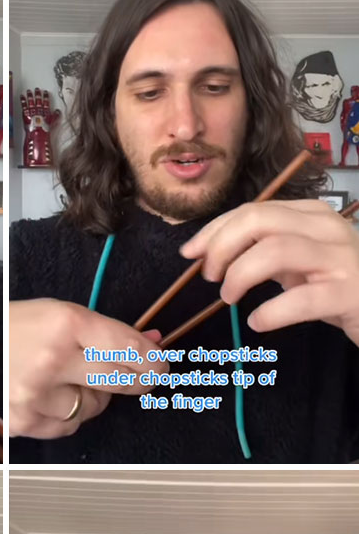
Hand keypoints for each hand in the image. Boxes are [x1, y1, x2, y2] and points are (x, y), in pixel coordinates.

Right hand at [10, 298, 165, 437]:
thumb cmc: (8, 327)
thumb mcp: (57, 313)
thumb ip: (106, 332)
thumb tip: (153, 344)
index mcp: (63, 324)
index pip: (129, 349)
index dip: (153, 360)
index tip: (160, 363)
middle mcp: (52, 361)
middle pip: (120, 380)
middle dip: (136, 378)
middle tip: (138, 374)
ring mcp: (37, 396)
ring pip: (94, 407)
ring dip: (90, 396)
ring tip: (65, 378)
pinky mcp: (24, 422)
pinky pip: (68, 425)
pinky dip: (66, 413)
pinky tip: (48, 395)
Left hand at [21, 88, 59, 165]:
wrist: (37, 133)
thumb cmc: (45, 129)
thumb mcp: (52, 122)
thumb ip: (55, 116)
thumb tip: (58, 111)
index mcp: (45, 111)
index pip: (46, 101)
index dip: (46, 96)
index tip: (45, 92)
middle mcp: (38, 109)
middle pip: (38, 100)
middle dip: (37, 94)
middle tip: (37, 89)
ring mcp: (32, 111)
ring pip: (31, 101)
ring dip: (30, 95)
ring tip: (29, 91)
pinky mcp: (26, 113)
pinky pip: (24, 105)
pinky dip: (23, 100)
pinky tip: (22, 96)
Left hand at [180, 199, 358, 345]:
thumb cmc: (339, 284)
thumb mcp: (300, 261)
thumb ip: (264, 251)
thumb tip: (214, 252)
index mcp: (311, 215)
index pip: (252, 210)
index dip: (215, 231)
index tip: (191, 253)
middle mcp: (327, 229)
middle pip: (260, 221)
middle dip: (222, 247)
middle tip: (210, 276)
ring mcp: (340, 260)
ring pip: (276, 251)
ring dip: (240, 275)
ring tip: (229, 297)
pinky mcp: (348, 294)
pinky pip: (302, 299)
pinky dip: (271, 312)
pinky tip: (258, 322)